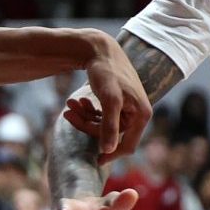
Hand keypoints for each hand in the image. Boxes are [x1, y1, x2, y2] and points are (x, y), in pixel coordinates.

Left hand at [61, 36, 150, 162]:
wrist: (101, 49)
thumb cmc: (108, 72)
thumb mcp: (109, 100)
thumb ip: (110, 126)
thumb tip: (108, 150)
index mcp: (142, 115)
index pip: (128, 146)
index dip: (111, 154)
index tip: (95, 161)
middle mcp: (137, 114)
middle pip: (111, 134)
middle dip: (88, 126)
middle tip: (68, 115)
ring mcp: (127, 109)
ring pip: (103, 124)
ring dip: (84, 117)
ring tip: (69, 105)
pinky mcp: (117, 103)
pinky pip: (101, 115)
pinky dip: (87, 110)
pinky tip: (76, 101)